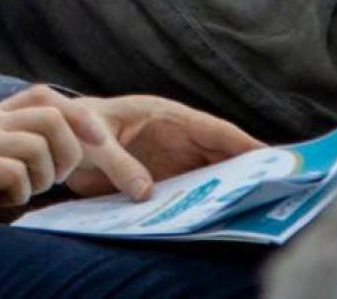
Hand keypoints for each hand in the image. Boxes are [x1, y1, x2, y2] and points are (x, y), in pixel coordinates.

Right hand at [0, 84, 153, 218]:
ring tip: (25, 191)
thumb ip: (6, 144)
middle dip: (74, 152)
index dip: (84, 119)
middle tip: (59, 180)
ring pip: (39, 144)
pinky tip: (0, 201)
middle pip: (55, 115)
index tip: (103, 149)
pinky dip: (18, 192)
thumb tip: (54, 157)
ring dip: (45, 175)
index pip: (48, 97)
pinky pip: (12, 171)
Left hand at [65, 94, 263, 197]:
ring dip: (229, 190)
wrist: (59, 138)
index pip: (215, 131)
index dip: (244, 145)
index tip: (273, 159)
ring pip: (211, 176)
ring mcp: (174, 160)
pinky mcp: (164, 180)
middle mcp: (178, 138)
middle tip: (277, 192)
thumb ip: (119, 164)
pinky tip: (215, 220)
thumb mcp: (95, 142)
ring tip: (256, 210)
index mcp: (167, 116)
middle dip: (248, 172)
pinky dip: (205, 203)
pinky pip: (191, 192)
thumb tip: (146, 193)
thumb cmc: (78, 126)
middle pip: (222, 157)